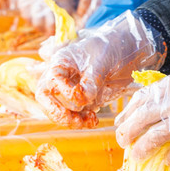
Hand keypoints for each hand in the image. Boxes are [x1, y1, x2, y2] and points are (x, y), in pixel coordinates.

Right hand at [7, 0, 73, 32]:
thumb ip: (66, 6)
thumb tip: (68, 22)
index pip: (64, 22)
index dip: (65, 29)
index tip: (65, 31)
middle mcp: (46, 1)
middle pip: (48, 27)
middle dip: (52, 31)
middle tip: (54, 30)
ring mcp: (33, 2)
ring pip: (35, 24)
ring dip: (41, 27)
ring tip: (45, 23)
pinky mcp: (23, 1)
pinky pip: (26, 17)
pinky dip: (31, 19)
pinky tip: (36, 15)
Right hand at [35, 13, 163, 128]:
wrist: (124, 51)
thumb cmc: (108, 48)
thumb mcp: (100, 61)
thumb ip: (91, 80)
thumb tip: (83, 99)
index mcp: (60, 63)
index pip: (51, 81)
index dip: (64, 92)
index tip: (82, 98)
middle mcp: (61, 78)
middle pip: (45, 98)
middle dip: (56, 112)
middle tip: (72, 121)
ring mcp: (70, 91)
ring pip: (58, 110)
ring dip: (70, 120)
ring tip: (87, 122)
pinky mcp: (81, 101)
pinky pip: (75, 114)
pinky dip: (82, 120)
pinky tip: (93, 120)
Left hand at [114, 52, 169, 164]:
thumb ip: (169, 93)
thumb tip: (144, 109)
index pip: (141, 99)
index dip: (127, 113)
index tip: (119, 123)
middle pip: (141, 119)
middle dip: (127, 132)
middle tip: (121, 142)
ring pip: (154, 138)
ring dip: (142, 149)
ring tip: (135, 156)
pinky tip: (166, 162)